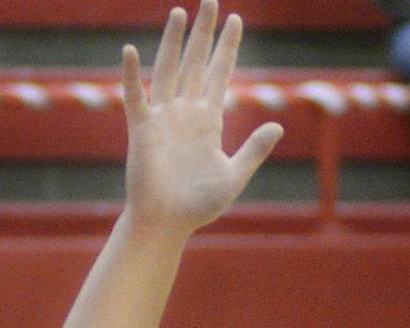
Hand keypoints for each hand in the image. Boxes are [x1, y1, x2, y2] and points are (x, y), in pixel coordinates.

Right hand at [120, 1, 282, 238]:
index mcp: (208, 121)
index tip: (235, 21)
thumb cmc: (199, 205)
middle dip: (204, 34)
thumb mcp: (234, 176)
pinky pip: (136, 98)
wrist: (168, 223)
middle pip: (196, 64)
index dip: (227, 49)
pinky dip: (132, 76)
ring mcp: (162, 118)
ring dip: (174, 43)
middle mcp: (185, 112)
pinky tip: (131, 51)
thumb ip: (254, 149)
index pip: (220, 75)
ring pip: (169, 71)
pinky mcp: (142, 130)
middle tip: (211, 1)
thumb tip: (278, 124)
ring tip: (180, 13)